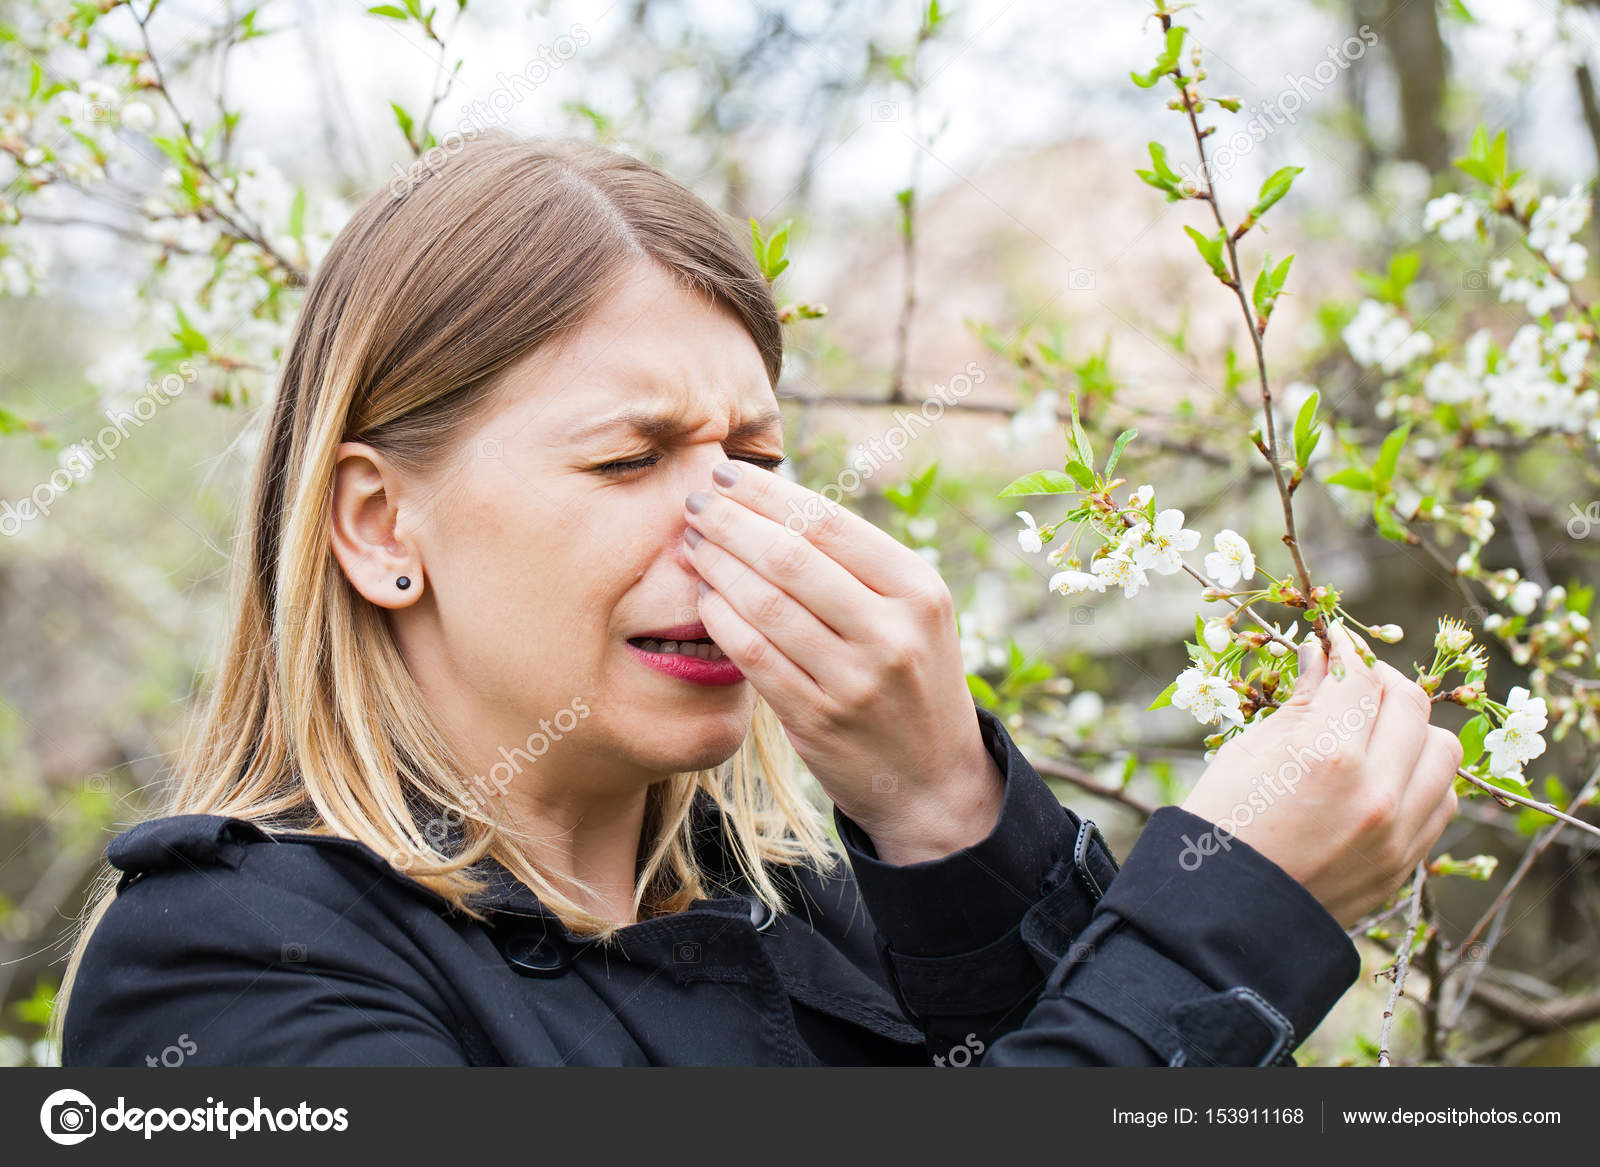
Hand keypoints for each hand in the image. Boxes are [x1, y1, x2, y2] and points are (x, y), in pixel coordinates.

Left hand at [682, 462, 1003, 863]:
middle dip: (732, 522)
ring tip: (692, 545)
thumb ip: (858, 566)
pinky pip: (755, 656)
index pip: (828, 522)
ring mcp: (855, 679)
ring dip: (718, 566)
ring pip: (766, 604)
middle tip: (694, 502)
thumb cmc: (910, 679)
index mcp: (918, 589)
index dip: (767, 492)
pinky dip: (721, 620)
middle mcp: (892, 631)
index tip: (725, 472)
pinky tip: (704, 599)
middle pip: (791, 556)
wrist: (933, 780)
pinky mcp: (819, 719)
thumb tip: (773, 501)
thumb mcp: (913, 615)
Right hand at [1180, 621, 1460, 927]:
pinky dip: (1423, 777)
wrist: (1222, 915)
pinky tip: (1386, 775)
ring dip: (1413, 729)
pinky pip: (1443, 801)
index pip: (1359, 677)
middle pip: (1410, 705)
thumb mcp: (1249, 752)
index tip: (1332, 644)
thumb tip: (1322, 657)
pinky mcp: (1406, 863)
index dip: (1345, 651)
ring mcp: (1399, 832)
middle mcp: (1377, 792)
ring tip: (1377, 731)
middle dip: (1381, 681)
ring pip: (1443, 751)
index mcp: (1328, 756)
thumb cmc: (1221, 826)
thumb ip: (1301, 703)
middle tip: (1354, 680)